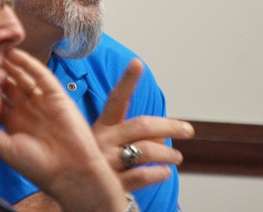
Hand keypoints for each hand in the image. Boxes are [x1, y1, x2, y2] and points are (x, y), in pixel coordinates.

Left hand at [0, 48, 128, 211]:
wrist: (70, 172)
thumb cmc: (36, 166)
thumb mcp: (5, 148)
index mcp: (12, 123)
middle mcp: (25, 110)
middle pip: (7, 85)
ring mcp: (41, 101)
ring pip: (22, 77)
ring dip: (9, 63)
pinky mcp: (56, 95)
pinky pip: (40, 75)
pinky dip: (28, 63)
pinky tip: (15, 53)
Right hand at [91, 58, 194, 191]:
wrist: (75, 197)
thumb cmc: (95, 166)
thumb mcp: (107, 145)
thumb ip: (134, 135)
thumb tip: (162, 133)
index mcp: (101, 128)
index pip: (116, 100)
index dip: (126, 81)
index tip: (137, 63)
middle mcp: (102, 142)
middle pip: (141, 126)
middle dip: (169, 126)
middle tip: (187, 129)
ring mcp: (107, 164)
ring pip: (146, 150)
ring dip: (168, 154)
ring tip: (176, 157)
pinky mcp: (113, 185)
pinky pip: (142, 175)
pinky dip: (158, 173)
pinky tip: (164, 172)